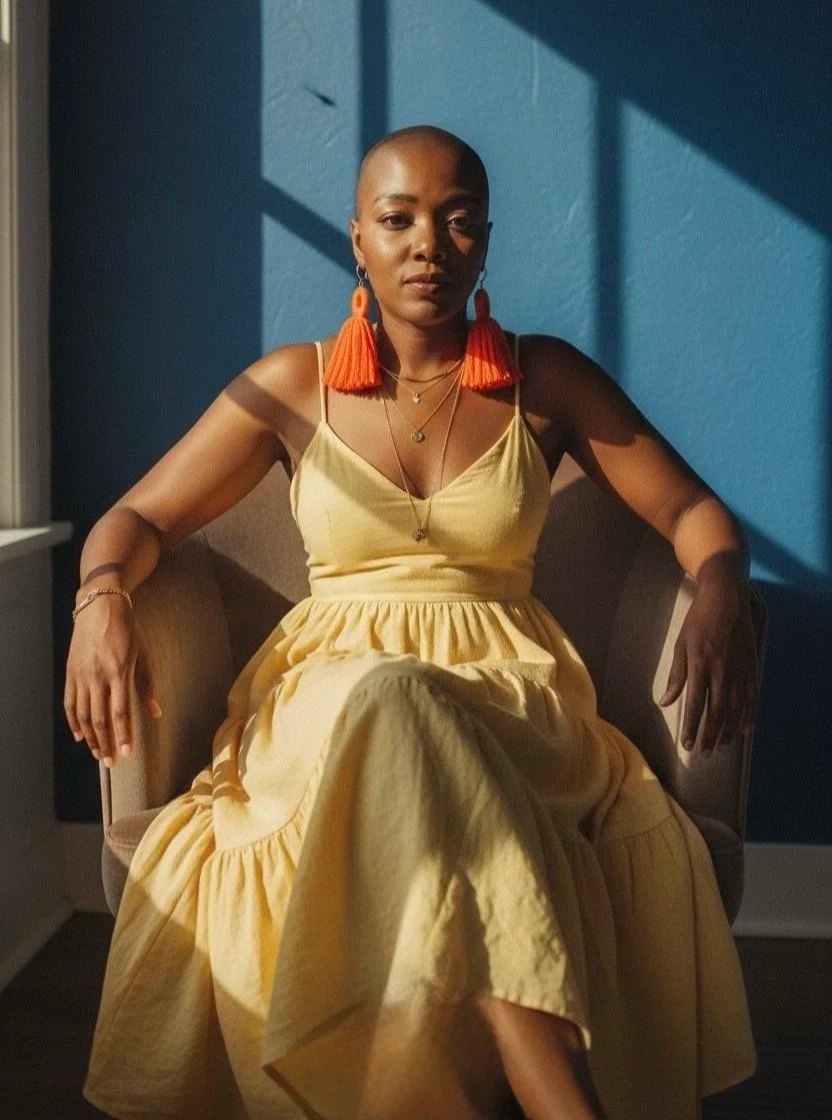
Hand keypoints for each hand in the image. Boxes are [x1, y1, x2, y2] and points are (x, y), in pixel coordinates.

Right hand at [64, 594, 160, 766]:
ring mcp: (81, 674)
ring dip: (90, 737)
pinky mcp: (70, 672)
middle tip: (111, 762)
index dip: (123, 735)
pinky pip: (69, 702)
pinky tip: (79, 735)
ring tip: (98, 753)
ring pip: (82, 714)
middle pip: (100, 718)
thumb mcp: (143, 654)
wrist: (100, 606)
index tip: (127, 753)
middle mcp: (98, 675)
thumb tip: (155, 713)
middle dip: (106, 742)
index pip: (121, 711)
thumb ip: (146, 685)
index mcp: (119, 671)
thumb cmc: (127, 630)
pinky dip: (73, 721)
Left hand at [658, 556, 758, 754]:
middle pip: (717, 712)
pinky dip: (748, 716)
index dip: (692, 727)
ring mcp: (740, 669)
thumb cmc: (698, 620)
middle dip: (710, 736)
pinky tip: (744, 730)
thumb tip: (666, 702)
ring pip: (735, 709)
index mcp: (700, 664)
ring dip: (728, 731)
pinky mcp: (752, 666)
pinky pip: (751, 697)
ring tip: (720, 747)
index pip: (696, 704)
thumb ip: (676, 675)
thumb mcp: (681, 643)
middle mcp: (722, 670)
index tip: (688, 745)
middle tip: (704, 754)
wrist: (727, 597)